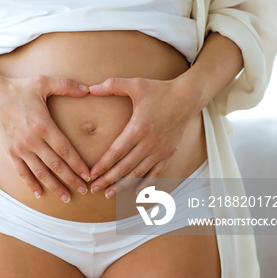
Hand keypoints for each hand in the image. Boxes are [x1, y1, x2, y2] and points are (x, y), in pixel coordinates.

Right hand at [0, 73, 90, 202]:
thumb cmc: (20, 88)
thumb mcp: (43, 82)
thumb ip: (66, 85)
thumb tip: (87, 88)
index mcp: (43, 125)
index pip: (64, 150)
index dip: (77, 164)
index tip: (88, 174)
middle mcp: (32, 140)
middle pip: (55, 165)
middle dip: (71, 179)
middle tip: (84, 190)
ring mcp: (20, 148)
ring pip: (40, 173)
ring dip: (54, 186)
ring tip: (66, 197)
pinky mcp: (11, 152)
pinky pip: (22, 172)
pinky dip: (31, 184)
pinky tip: (39, 194)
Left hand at [87, 77, 195, 197]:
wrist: (187, 98)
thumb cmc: (159, 90)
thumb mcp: (136, 84)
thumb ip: (112, 85)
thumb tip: (90, 88)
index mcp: (138, 128)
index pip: (116, 152)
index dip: (102, 165)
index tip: (91, 174)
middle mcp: (149, 143)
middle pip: (124, 167)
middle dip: (107, 180)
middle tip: (93, 188)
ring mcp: (160, 151)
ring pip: (138, 174)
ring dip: (122, 185)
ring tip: (108, 193)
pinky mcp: (168, 153)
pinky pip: (156, 173)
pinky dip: (145, 185)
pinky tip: (136, 193)